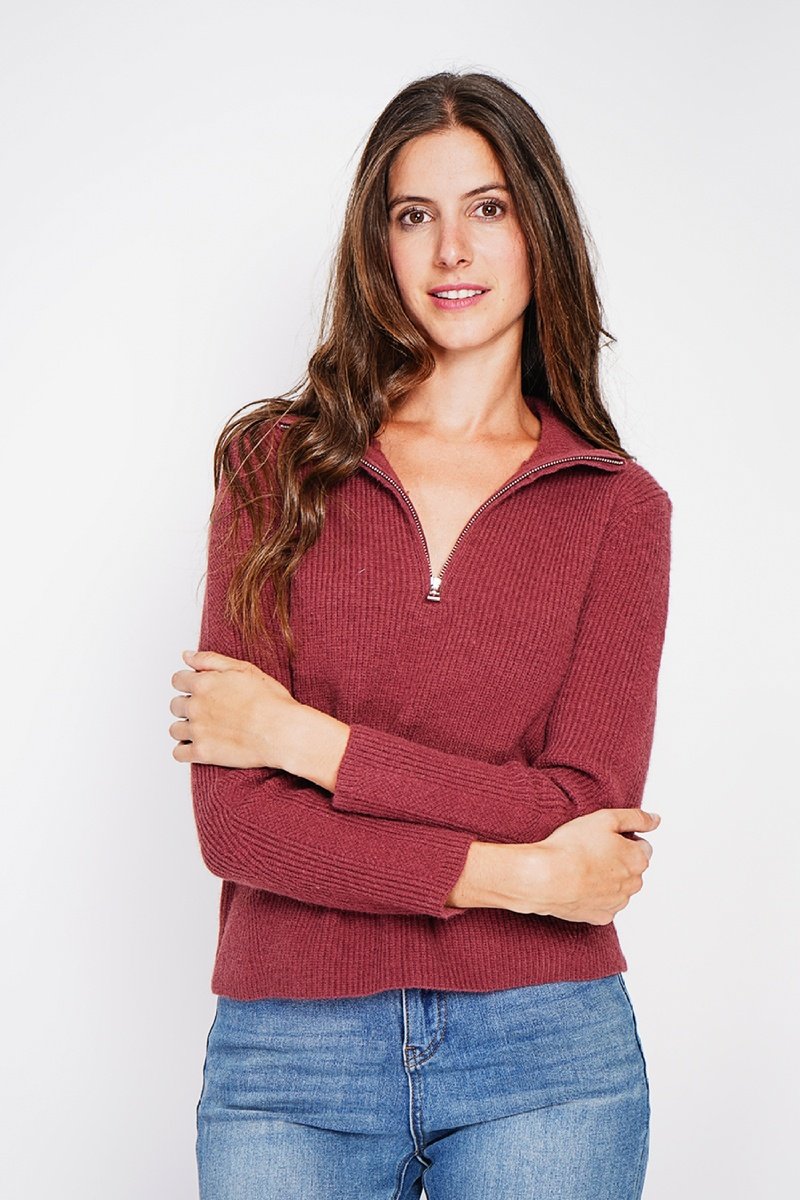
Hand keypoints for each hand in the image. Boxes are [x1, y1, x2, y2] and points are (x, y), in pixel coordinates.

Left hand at [169, 649, 300, 768]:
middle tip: (208, 711)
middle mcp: (195, 706)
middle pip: (175, 705)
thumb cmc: (269, 700)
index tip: (199, 690)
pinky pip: (178, 753)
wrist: (282, 731)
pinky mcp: (202, 753)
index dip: (188, 684)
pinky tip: (199, 746)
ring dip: (186, 728)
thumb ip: (210, 660)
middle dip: (188, 706)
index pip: (177, 680)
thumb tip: (187, 655)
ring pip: (174, 729)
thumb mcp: (243, 668)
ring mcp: (197, 731)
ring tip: (205, 729)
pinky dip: (185, 750)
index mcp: (203, 684)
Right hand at [508, 808, 660, 923]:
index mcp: (638, 860)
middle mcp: (633, 885)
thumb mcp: (605, 818)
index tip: (604, 837)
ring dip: (608, 879)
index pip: (643, 847)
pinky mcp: (600, 917)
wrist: (545, 877)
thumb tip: (655, 820)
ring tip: (582, 868)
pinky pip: (604, 905)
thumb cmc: (572, 847)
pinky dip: (595, 896)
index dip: (624, 839)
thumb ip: (636, 818)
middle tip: (592, 850)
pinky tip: (579, 885)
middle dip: (618, 860)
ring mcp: (617, 903)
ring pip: (619, 888)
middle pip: (632, 869)